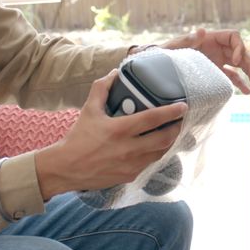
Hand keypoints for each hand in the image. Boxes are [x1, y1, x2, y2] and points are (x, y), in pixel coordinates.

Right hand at [34, 70, 184, 200]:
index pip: (153, 118)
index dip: (171, 111)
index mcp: (119, 130)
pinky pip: (151, 163)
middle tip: (180, 119)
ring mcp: (131, 165)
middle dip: (176, 128)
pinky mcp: (130, 176)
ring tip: (171, 131)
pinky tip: (157, 145)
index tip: (183, 106)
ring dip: (169, 141)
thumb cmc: (78, 138)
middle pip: (164, 138)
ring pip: (161, 152)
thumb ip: (102, 88)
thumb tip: (115, 73)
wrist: (66, 168)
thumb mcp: (88, 109)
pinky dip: (157, 153)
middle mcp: (128, 149)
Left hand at [159, 28, 249, 93]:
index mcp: (212, 38)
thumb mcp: (176, 45)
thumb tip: (202, 30)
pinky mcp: (216, 72)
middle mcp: (218, 48)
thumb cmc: (168, 52)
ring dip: (249, 73)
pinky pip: (232, 76)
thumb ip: (188, 39)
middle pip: (240, 52)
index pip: (234, 37)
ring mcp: (219, 60)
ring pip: (239, 65)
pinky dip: (240, 83)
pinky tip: (247, 91)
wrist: (162, 66)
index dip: (238, 47)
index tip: (233, 60)